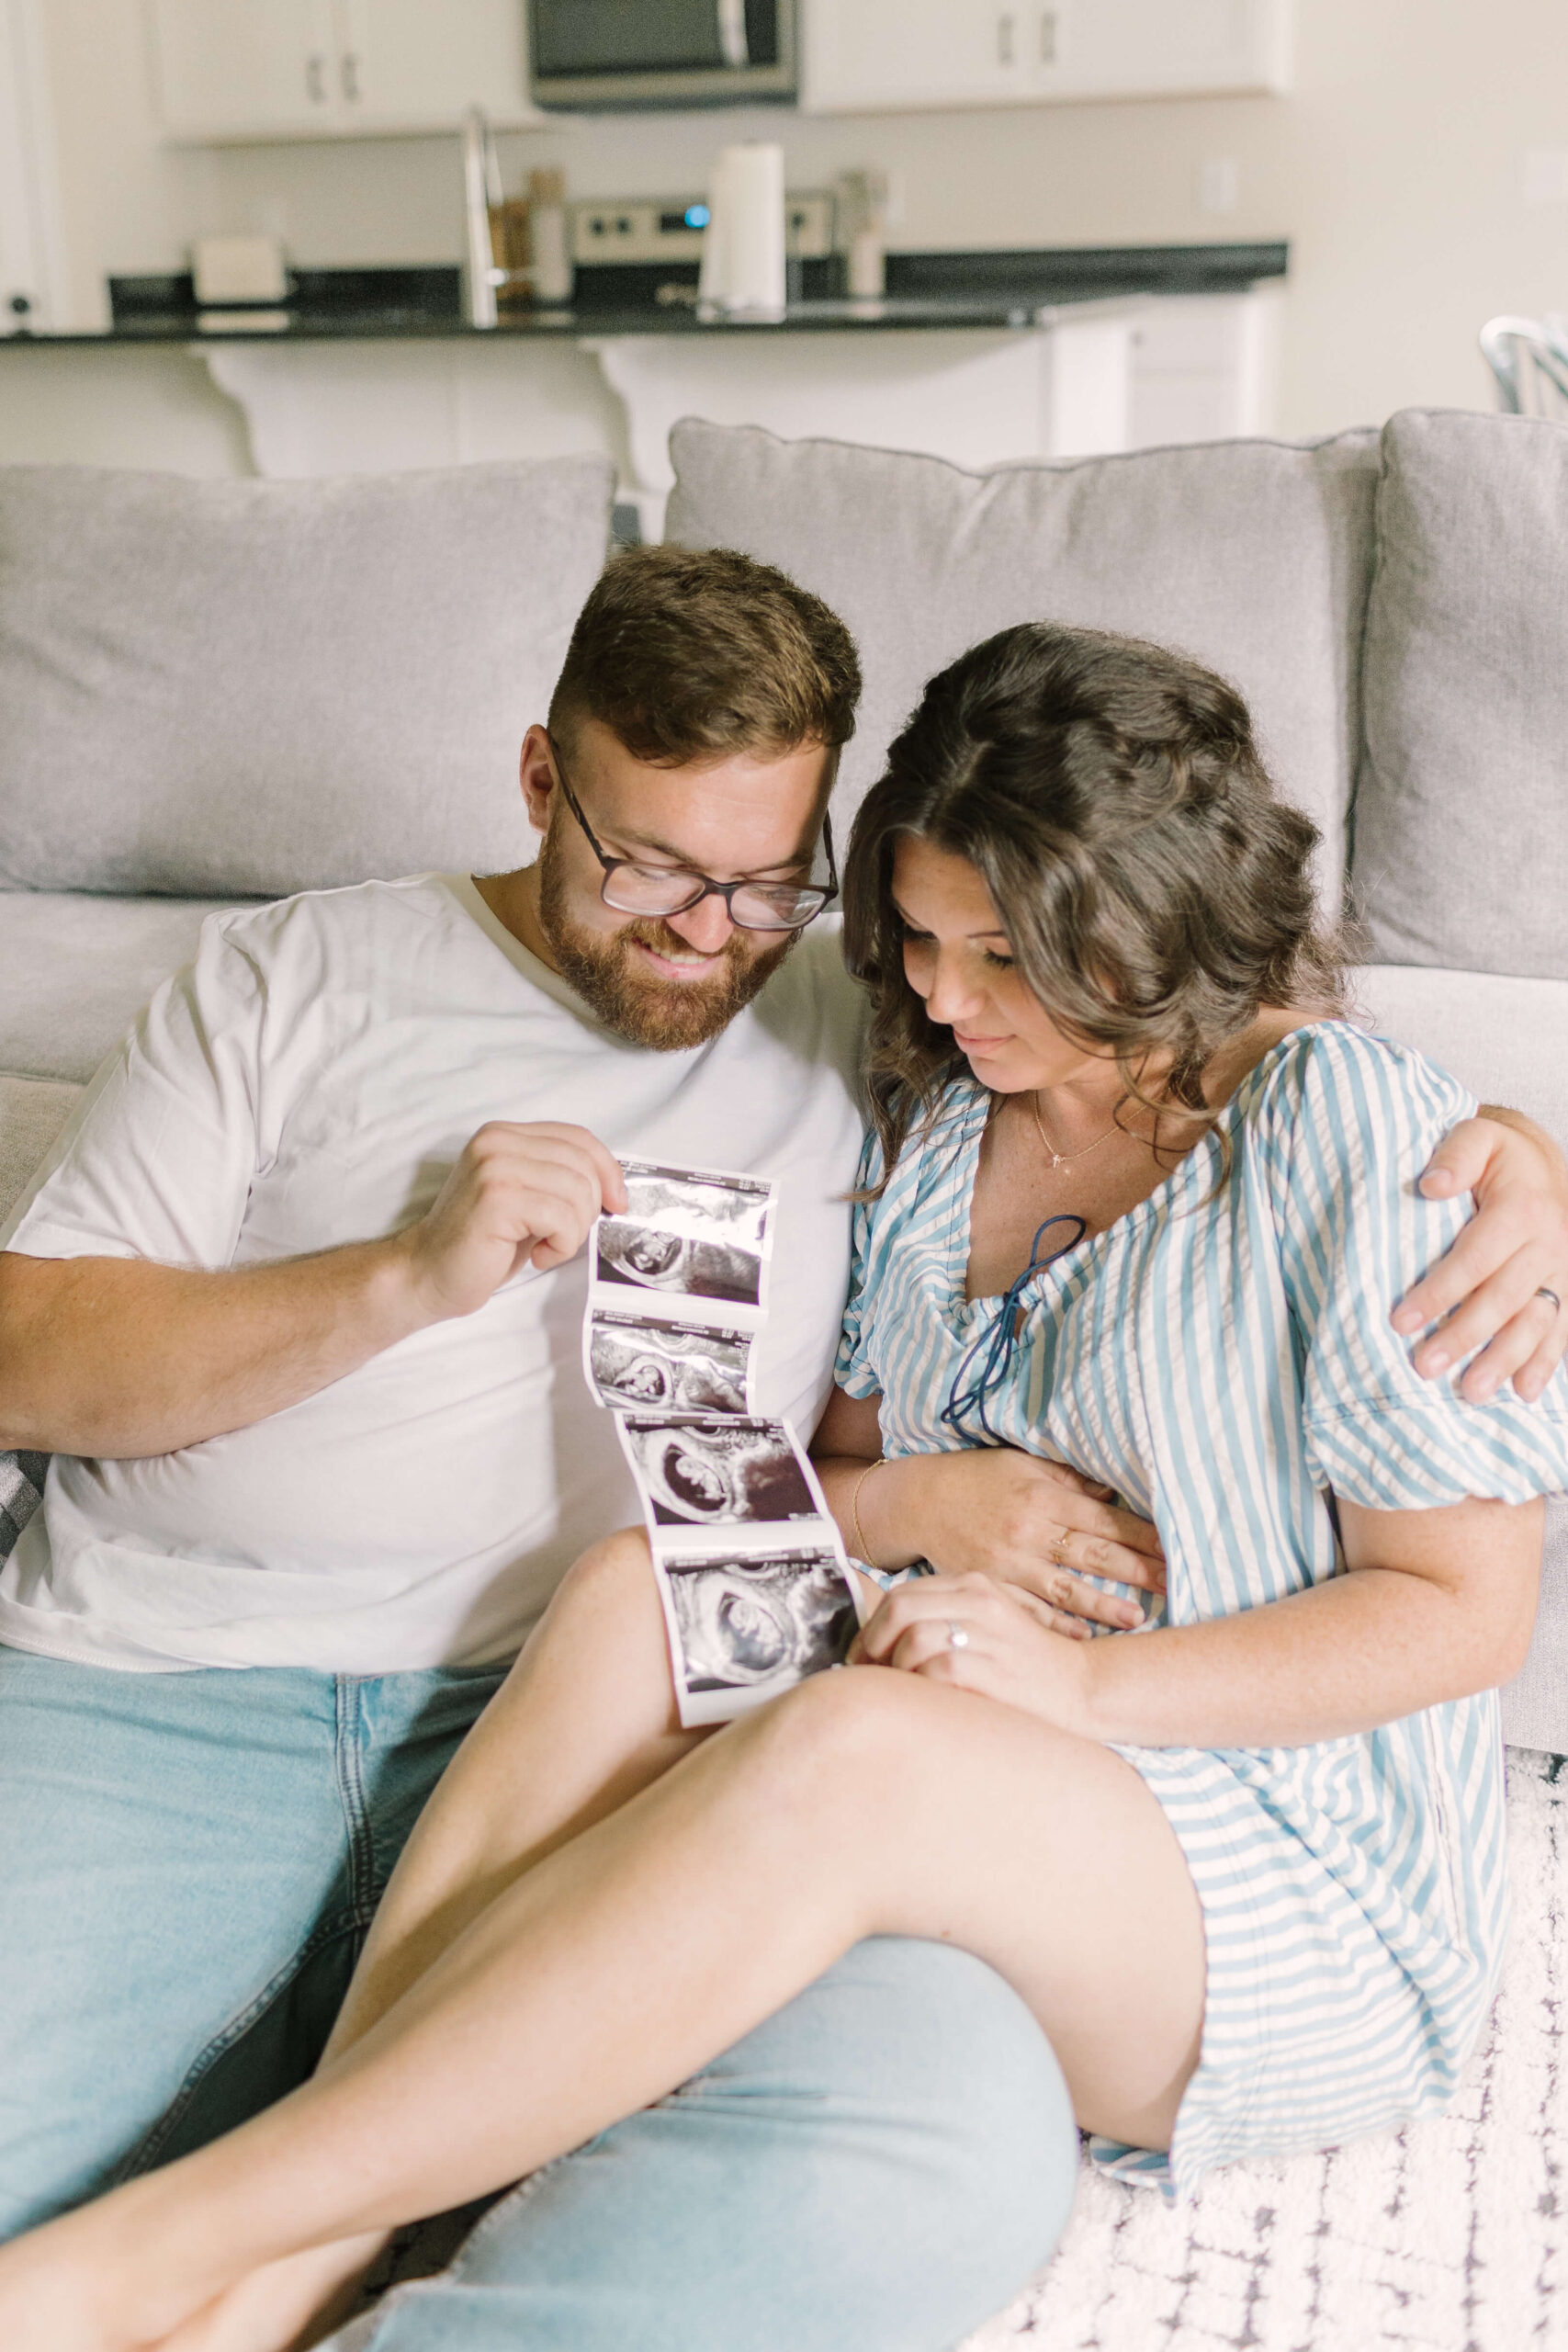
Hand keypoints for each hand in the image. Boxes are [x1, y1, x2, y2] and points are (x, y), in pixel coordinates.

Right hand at [395, 1122, 626, 1321]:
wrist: (428, 1273)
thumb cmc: (482, 1242)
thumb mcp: (525, 1196)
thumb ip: (556, 1175)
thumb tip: (613, 1184)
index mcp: (504, 1134)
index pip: (578, 1138)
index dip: (608, 1170)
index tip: (617, 1203)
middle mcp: (497, 1141)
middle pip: (583, 1165)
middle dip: (587, 1209)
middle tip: (561, 1236)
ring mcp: (495, 1167)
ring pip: (577, 1192)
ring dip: (573, 1231)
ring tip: (545, 1246)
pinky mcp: (497, 1199)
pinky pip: (561, 1218)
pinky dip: (560, 1245)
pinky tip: (536, 1256)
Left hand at [850, 1568, 1094, 1730]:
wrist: (1082, 1688)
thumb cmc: (1025, 1665)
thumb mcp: (986, 1625)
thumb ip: (944, 1619)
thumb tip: (881, 1640)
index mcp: (974, 1585)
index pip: (902, 1592)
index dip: (873, 1625)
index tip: (865, 1654)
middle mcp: (980, 1600)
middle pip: (899, 1607)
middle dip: (873, 1642)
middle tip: (868, 1670)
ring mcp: (988, 1632)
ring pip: (913, 1637)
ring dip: (897, 1667)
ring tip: (901, 1688)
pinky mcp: (993, 1667)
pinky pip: (937, 1669)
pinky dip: (921, 1684)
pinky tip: (927, 1697)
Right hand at [888, 1449, 1163, 1632]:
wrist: (916, 1501)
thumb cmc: (974, 1478)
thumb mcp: (1021, 1464)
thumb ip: (1067, 1479)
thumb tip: (1111, 1491)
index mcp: (1042, 1496)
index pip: (1103, 1517)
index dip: (1140, 1533)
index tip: (1172, 1543)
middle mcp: (1028, 1531)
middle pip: (1093, 1553)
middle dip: (1138, 1569)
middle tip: (1175, 1581)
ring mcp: (1008, 1562)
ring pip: (1065, 1587)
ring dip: (1104, 1604)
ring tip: (1139, 1618)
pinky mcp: (988, 1585)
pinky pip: (1028, 1609)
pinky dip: (1056, 1623)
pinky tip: (1083, 1634)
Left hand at [1393, 1113, 1567, 1401]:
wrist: (1545, 1165)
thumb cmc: (1498, 1156)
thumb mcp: (1477, 1137)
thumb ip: (1455, 1155)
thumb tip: (1431, 1185)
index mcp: (1523, 1209)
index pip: (1476, 1258)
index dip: (1439, 1291)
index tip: (1401, 1321)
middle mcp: (1550, 1243)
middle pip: (1504, 1298)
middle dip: (1464, 1336)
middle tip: (1425, 1367)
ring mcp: (1564, 1271)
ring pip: (1535, 1322)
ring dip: (1505, 1360)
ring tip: (1473, 1392)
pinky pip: (1561, 1330)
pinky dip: (1546, 1363)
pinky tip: (1525, 1392)